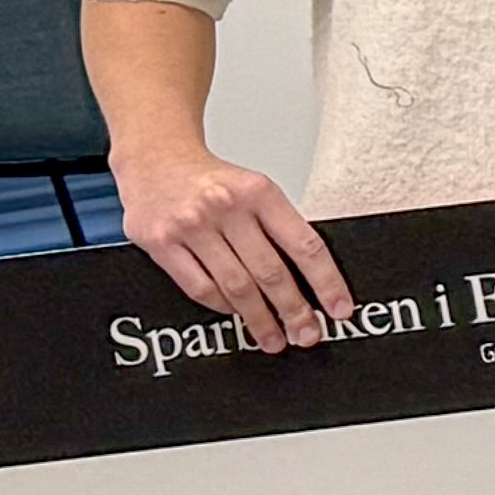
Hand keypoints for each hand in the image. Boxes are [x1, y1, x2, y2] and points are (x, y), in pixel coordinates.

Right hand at [116, 149, 351, 348]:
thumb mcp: (254, 189)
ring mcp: (191, 226)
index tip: (339, 307)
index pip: (304, 245)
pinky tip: (236, 315)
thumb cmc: (210, 179)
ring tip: (274, 337)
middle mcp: (225, 207)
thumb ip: (278, 226)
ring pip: (236, 286)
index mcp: (259, 191)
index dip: (327, 282)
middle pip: (270, 272)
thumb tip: (312, 278)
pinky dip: (223, 307)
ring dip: (260, 319)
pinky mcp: (161, 242)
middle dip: (294, 310)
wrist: (155, 157)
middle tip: (308, 333)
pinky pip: (201, 288)